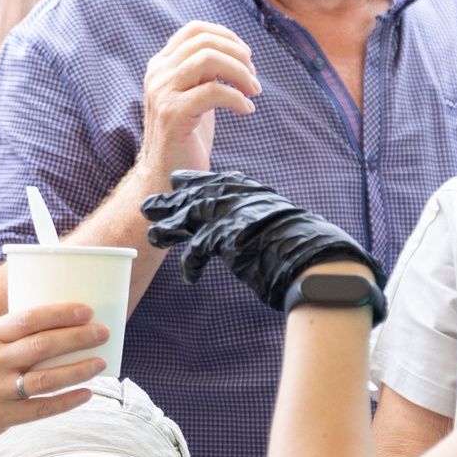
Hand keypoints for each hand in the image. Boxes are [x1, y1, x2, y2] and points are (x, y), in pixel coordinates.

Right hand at [0, 302, 108, 445]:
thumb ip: (12, 337)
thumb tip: (61, 326)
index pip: (28, 318)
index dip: (60, 313)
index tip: (87, 310)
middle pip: (43, 346)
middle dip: (78, 338)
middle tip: (103, 333)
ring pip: (46, 379)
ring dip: (78, 370)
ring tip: (101, 363)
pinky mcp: (0, 418)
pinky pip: (41, 409)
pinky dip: (67, 401)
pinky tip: (86, 394)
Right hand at [135, 22, 259, 188]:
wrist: (167, 176)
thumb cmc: (187, 136)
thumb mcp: (194, 94)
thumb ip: (204, 72)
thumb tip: (237, 51)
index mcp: (162, 65)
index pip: (194, 30)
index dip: (227, 36)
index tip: (246, 57)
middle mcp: (158, 74)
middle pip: (204, 42)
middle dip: (238, 55)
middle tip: (253, 79)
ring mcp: (162, 92)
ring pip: (207, 59)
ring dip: (240, 73)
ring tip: (253, 92)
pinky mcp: (172, 114)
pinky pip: (212, 91)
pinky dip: (237, 98)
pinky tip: (246, 110)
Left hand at [141, 169, 376, 309]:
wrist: (309, 254)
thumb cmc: (297, 242)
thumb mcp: (271, 217)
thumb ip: (251, 214)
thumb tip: (241, 223)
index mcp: (245, 189)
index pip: (212, 180)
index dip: (191, 184)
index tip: (177, 184)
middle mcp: (232, 197)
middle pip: (190, 195)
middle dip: (168, 202)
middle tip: (148, 206)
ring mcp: (225, 215)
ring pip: (183, 218)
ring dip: (166, 228)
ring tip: (154, 236)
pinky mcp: (221, 238)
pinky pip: (195, 252)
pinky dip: (190, 266)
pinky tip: (190, 277)